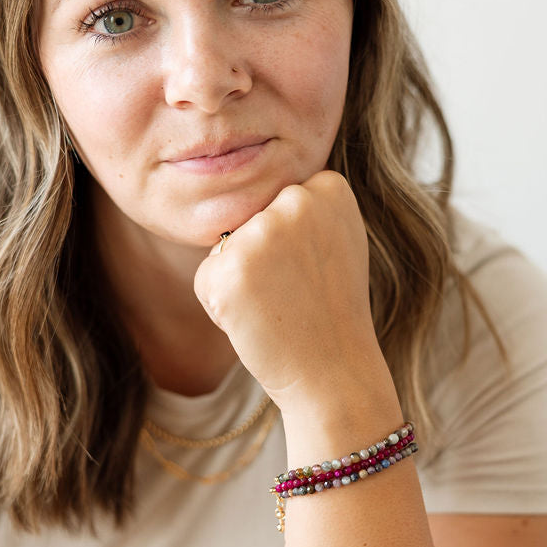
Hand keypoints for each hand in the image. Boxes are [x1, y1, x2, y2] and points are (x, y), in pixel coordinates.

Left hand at [192, 172, 382, 411]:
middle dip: (261, 256)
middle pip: (249, 220)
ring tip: (278, 305)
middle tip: (296, 291)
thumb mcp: (340, 239)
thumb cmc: (332, 311)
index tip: (316, 268)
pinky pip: (206, 278)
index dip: (290, 241)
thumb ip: (311, 206)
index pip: (278, 199)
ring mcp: (262, 232)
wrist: (334, 370)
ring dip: (239, 280)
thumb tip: (270, 175)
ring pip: (225, 247)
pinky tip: (256, 320)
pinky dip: (219, 305)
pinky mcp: (229, 266)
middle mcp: (295, 200)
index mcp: (328, 186)